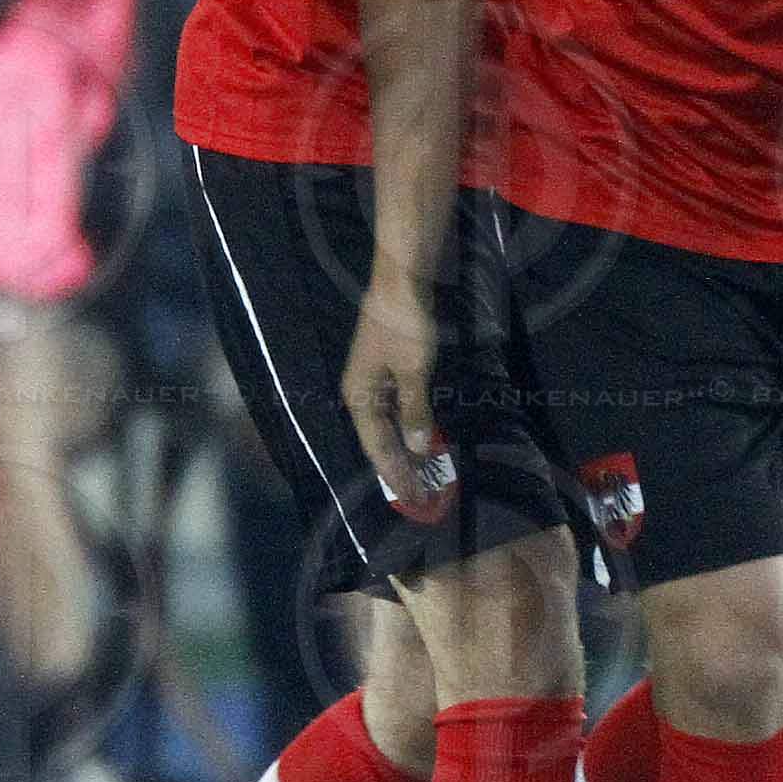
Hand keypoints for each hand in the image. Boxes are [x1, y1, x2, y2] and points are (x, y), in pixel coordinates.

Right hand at [342, 278, 457, 520]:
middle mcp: (361, 393)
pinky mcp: (388, 368)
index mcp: (359, 397)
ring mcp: (373, 380)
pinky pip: (396, 409)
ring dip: (405, 450)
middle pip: (379, 441)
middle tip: (422, 497)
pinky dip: (409, 427)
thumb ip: (415, 413)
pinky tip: (422, 439)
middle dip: (400, 469)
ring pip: (388, 426)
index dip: (396, 475)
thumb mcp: (413, 373)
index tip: (416, 499)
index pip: (378, 449)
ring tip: (423, 475)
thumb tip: (417, 449)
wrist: (400, 281)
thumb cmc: (404, 327)